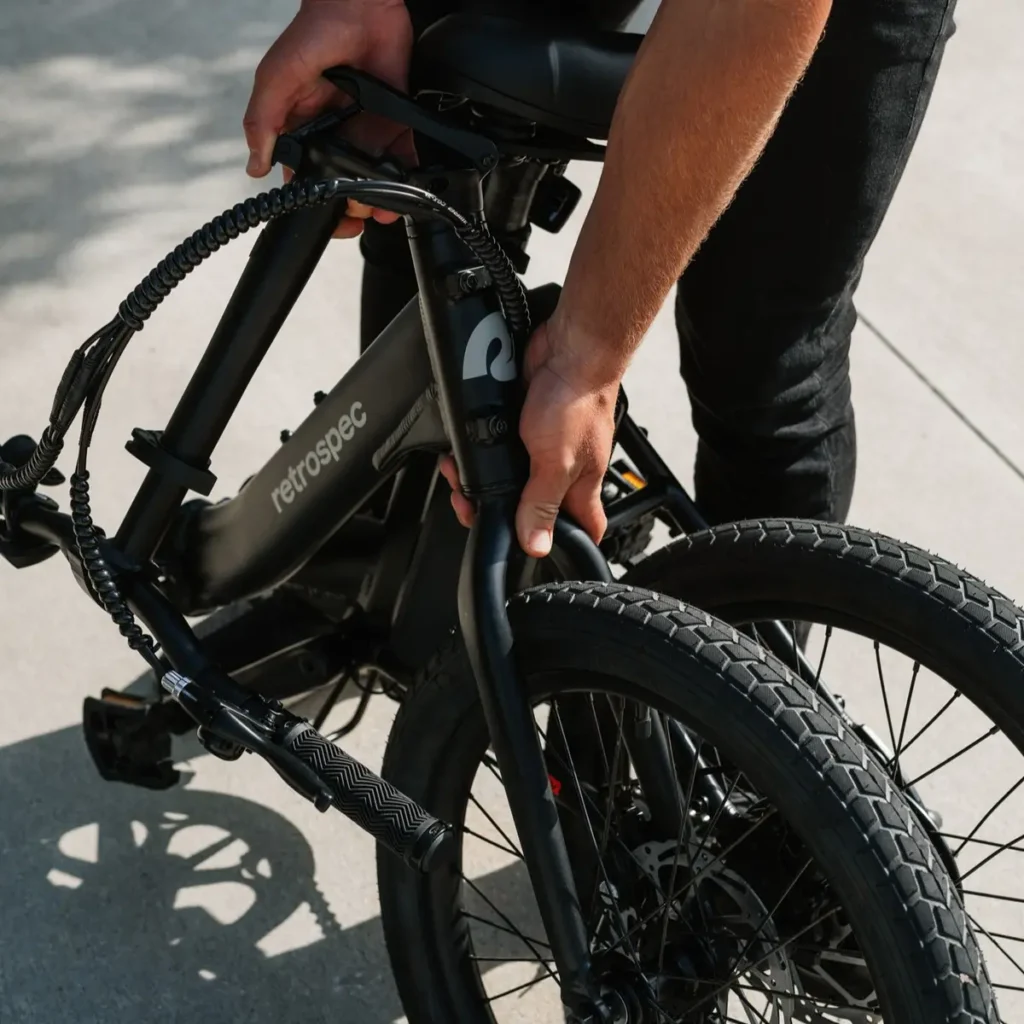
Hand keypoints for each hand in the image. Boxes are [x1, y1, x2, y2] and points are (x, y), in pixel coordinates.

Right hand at [243, 0, 413, 237]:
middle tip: (359, 211)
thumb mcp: (277, 78)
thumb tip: (255, 166)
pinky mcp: (395, 122)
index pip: (306, 177)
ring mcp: (366, 130)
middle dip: (354, 205)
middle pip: (345, 183)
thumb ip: (264, 120)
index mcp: (304, 130)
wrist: (360, 4)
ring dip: (383, 199)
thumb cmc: (314, 33)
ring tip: (385, 209)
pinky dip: (410, 175)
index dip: (317, 203)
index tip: (329, 218)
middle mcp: (336, 134)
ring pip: (376, 178)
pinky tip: (409, 188)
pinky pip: (405, 155)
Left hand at [440, 316, 621, 558]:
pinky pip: (497, 446)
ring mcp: (542, 445)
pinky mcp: (523, 422)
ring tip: (456, 476)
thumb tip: (536, 546)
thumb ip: (540, 505)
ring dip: (479, 480)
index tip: (534, 553)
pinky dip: (478, 450)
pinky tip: (462, 451)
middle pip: (531, 506)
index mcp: (579, 487)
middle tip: (471, 506)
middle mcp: (562, 469)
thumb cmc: (576, 400)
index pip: (581, 530)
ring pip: (509, 477)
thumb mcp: (555, 464)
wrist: (569, 348)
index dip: (561, 545)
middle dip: (497, 510)